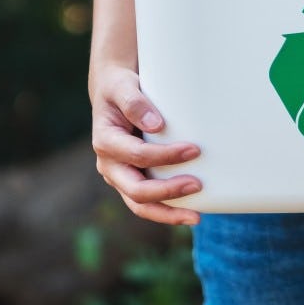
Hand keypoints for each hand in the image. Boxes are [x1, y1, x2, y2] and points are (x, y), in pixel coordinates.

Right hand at [90, 64, 202, 225]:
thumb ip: (135, 103)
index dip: (165, 156)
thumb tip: (156, 125)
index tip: (194, 149)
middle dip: (167, 192)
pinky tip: (190, 211)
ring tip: (196, 217)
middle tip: (197, 185)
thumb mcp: (122, 87)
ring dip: (167, 213)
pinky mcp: (132, 179)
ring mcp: (120, 176)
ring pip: (140, 205)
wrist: (112, 94)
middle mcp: (110, 164)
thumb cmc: (119, 88)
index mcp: (105, 141)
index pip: (137, 155)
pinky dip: (166, 209)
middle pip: (136, 190)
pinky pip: (147, 202)